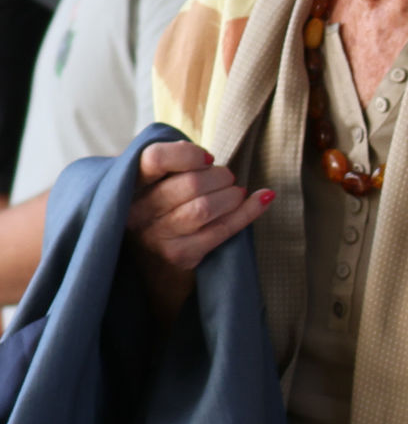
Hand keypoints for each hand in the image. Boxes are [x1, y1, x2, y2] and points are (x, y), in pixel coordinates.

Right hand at [125, 141, 270, 321]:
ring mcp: (157, 237)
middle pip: (190, 183)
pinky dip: (249, 211)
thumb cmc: (163, 214)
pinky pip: (222, 229)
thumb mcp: (157, 186)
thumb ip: (173, 165)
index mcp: (129, 186)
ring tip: (236, 194)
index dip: (188, 154)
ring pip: (205, 207)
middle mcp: (138, 213)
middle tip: (226, 179)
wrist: (155, 269)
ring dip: (232, 195)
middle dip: (220, 176)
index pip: (154, 158)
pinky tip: (263, 198)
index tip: (207, 159)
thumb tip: (204, 156)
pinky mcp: (180, 255)